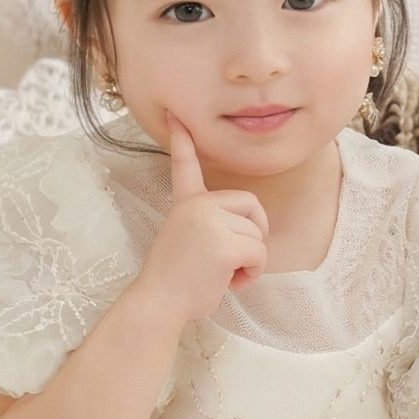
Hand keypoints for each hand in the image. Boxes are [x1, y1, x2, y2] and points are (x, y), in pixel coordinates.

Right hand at [126, 122, 267, 328]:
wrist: (159, 302)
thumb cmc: (177, 281)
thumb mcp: (190, 240)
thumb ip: (212, 225)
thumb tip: (246, 227)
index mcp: (187, 203)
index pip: (185, 165)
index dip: (181, 140)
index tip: (175, 115)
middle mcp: (198, 206)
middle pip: (252, 205)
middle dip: (256, 233)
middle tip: (238, 258)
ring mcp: (210, 222)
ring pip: (258, 236)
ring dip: (250, 262)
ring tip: (223, 275)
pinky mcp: (224, 245)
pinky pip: (259, 254)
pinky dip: (252, 274)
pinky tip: (229, 283)